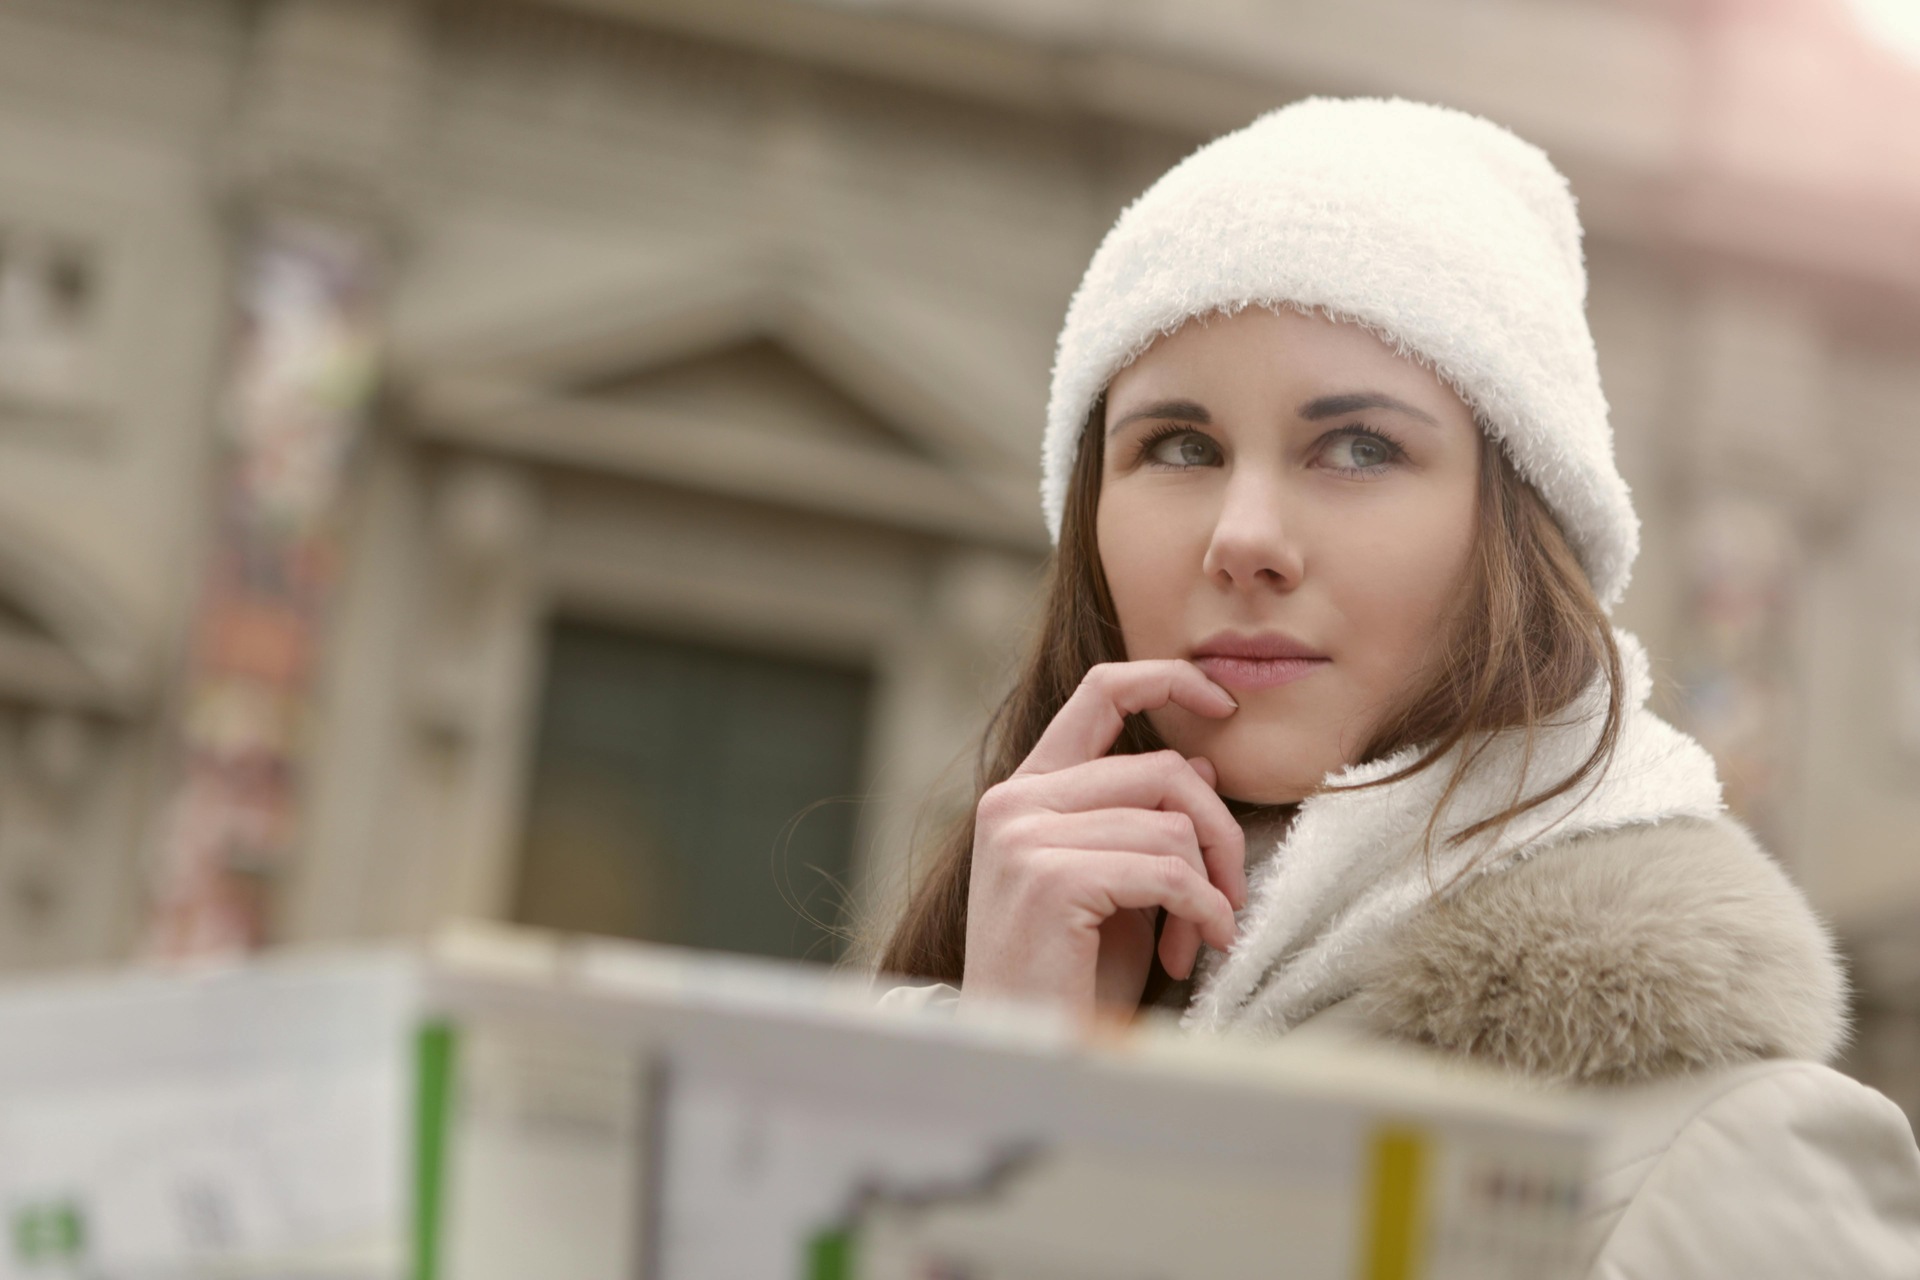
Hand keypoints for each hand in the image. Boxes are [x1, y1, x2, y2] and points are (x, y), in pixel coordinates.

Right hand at [959, 661, 1246, 1020]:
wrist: (1023, 1052)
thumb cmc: (1072, 979)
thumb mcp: (1121, 890)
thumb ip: (1145, 823)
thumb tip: (1201, 766)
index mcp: (1026, 792)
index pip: (1100, 692)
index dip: (1169, 679)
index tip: (1223, 702)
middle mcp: (1015, 802)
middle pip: (1164, 770)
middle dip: (1218, 835)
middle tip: (1228, 896)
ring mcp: (1024, 837)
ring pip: (1171, 825)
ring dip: (1210, 888)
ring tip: (1201, 938)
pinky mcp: (1047, 878)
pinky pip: (1165, 871)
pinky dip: (1203, 911)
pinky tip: (1200, 948)